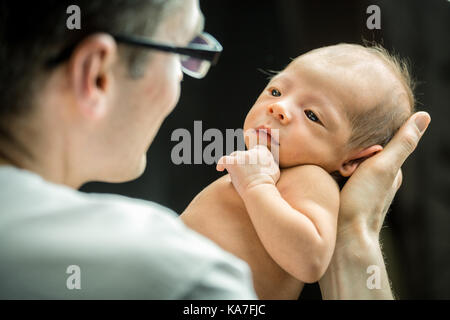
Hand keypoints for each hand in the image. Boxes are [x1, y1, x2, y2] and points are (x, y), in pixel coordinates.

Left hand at [216, 145, 279, 196]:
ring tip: (234, 173)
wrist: (259, 189)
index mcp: (263, 153)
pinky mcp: (233, 163)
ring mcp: (242, 157)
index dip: (254, 154)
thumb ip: (271, 163)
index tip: (252, 162)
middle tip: (242, 172)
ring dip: (234, 163)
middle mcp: (252, 152)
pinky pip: (223, 160)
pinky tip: (220, 169)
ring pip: (234, 156)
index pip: (258, 149)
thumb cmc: (268, 184)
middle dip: (243, 161)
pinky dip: (221, 163)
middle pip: (245, 153)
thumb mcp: (275, 170)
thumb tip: (269, 161)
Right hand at [338, 111, 430, 242]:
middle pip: (365, 150)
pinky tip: (322, 160)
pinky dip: (331, 163)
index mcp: (389, 171)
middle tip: (341, 134)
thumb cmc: (364, 201)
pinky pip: (336, 170)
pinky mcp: (339, 190)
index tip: (362, 119)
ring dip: (340, 152)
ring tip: (329, 143)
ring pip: (349, 160)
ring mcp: (356, 186)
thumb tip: (424, 115)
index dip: (375, 130)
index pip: (384, 141)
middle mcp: (375, 179)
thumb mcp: (384, 167)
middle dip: (355, 142)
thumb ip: (402, 142)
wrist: (340, 234)